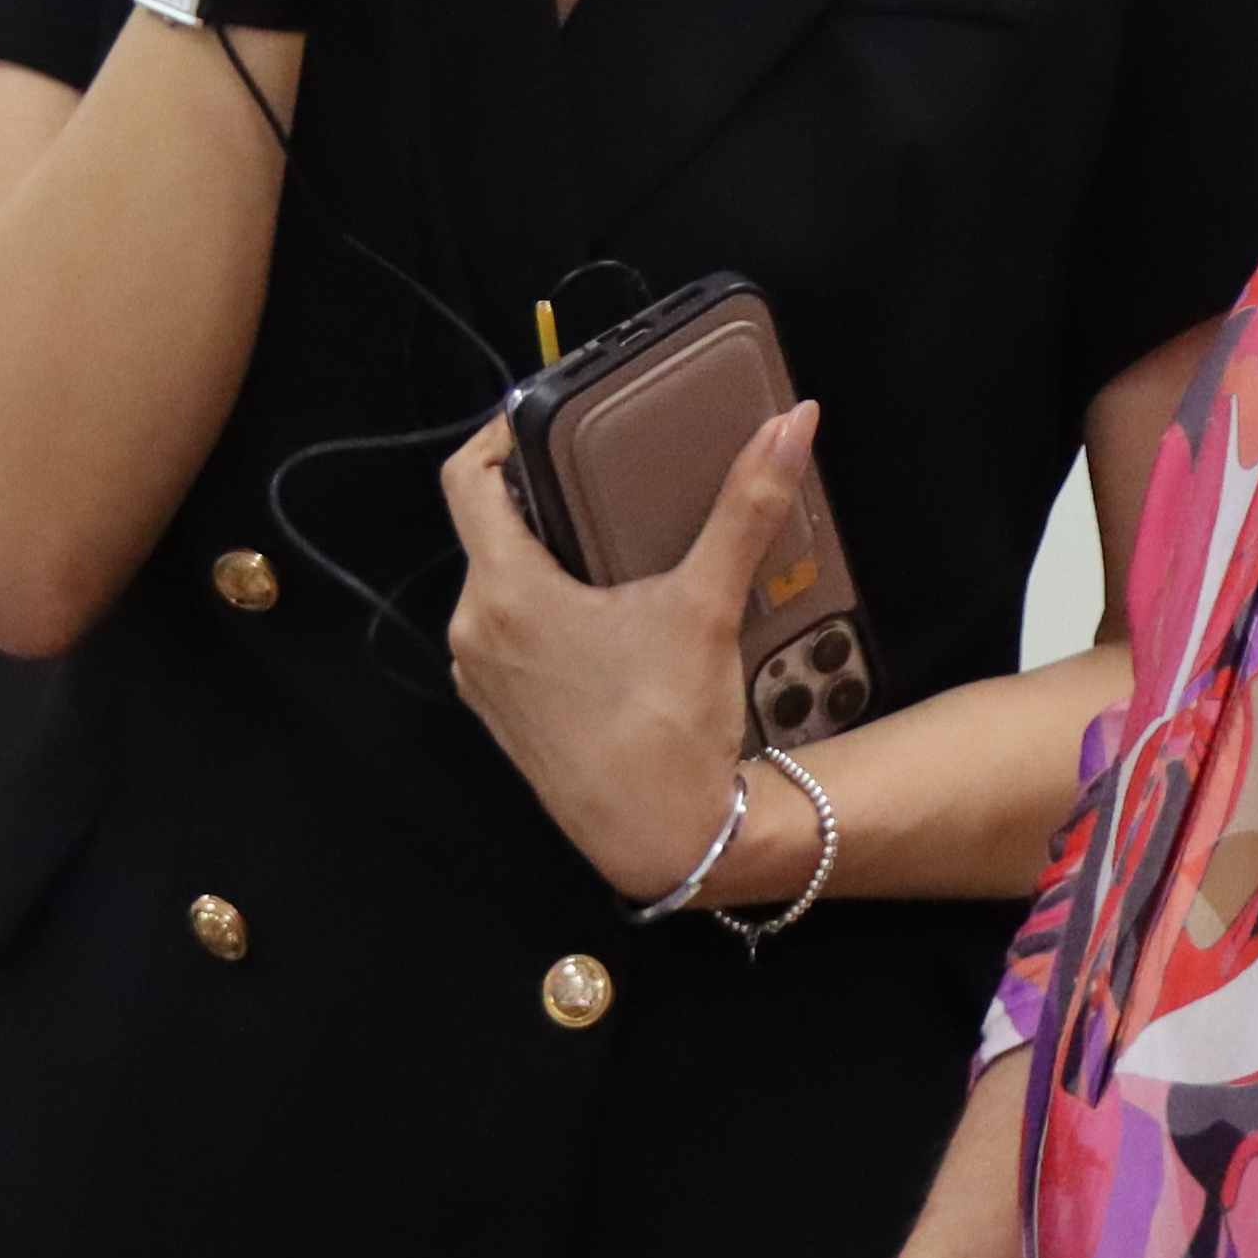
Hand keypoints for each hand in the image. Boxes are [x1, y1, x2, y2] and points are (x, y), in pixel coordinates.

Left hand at [439, 401, 818, 903]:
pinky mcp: (500, 711)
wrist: (663, 841)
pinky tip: (600, 611)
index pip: (467, 478)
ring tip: (605, 537)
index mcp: (505, 592)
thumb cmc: (671, 727)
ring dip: (541, 555)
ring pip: (496, 583)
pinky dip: (540, 607)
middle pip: (487, 528)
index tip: (542, 416)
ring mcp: (481, 676)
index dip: (498, 433)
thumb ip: (745, 507)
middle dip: (538, 495)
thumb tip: (790, 424)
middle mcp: (473, 630)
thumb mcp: (708, 605)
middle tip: (597, 470)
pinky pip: (505, 633)